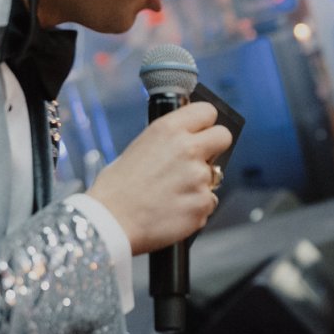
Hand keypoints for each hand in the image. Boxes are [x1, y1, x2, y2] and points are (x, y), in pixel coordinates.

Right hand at [87, 102, 231, 253]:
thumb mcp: (139, 148)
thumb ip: (169, 142)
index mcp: (169, 129)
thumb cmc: (116, 188)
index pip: (207, 111)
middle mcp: (188, 149)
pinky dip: (196, 207)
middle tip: (201, 159)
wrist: (110, 222)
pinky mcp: (203, 204)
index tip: (201, 131)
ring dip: (199, 184)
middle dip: (215, 148)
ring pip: (214, 176)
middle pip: (223, 137)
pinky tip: (174, 210)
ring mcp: (199, 178)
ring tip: (172, 195)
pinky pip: (209, 202)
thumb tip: (188, 141)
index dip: (205, 123)